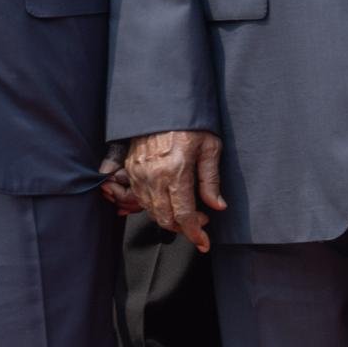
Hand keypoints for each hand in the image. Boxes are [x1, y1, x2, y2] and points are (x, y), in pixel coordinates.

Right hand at [121, 128, 224, 250]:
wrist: (161, 103)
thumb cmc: (189, 122)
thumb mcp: (210, 147)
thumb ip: (211, 180)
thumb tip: (217, 205)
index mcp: (176, 171)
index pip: (184, 215)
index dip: (195, 233)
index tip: (204, 243)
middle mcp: (154, 176)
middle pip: (165, 218)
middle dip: (184, 228)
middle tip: (200, 222)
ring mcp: (139, 173)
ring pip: (151, 211)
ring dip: (169, 218)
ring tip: (187, 211)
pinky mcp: (130, 170)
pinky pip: (141, 199)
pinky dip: (154, 207)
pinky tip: (169, 201)